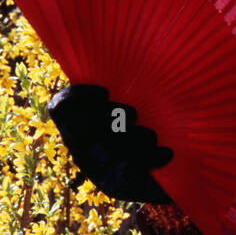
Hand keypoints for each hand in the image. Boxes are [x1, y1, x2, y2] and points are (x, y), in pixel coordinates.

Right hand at [47, 84, 171, 203]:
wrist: (173, 166)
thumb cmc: (156, 120)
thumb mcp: (147, 98)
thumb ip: (135, 81)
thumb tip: (137, 48)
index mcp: (80, 120)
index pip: (62, 108)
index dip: (77, 98)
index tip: (105, 91)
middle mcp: (82, 146)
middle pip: (80, 130)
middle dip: (110, 118)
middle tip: (134, 113)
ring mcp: (97, 168)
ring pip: (105, 151)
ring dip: (132, 139)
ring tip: (152, 135)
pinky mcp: (117, 186)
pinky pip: (125, 175)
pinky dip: (149, 160)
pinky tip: (166, 153)